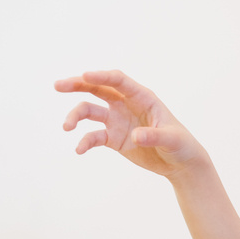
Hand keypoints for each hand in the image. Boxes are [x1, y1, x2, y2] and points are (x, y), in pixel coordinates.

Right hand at [55, 70, 208, 179]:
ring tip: (66, 127)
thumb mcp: (172, 139)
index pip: (118, 81)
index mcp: (142, 97)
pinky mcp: (113, 138)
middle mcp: (126, 104)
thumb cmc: (180, 144)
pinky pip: (93, 137)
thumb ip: (154, 136)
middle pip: (98, 89)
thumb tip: (136, 136)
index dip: (101, 76)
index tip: (84, 75)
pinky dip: (84, 142)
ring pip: (90, 111)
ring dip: (75, 116)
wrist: (179, 163)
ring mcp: (118, 120)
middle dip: (78, 84)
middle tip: (58, 85)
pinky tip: (79, 150)